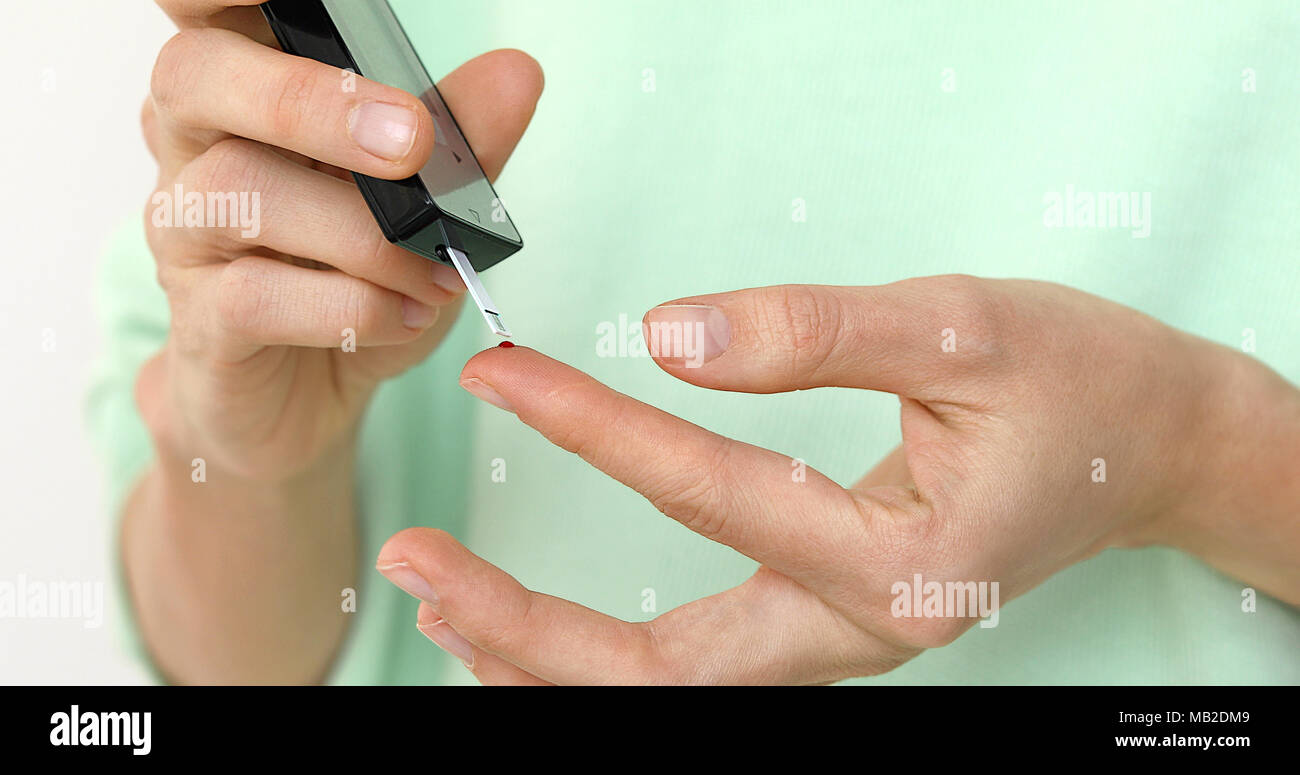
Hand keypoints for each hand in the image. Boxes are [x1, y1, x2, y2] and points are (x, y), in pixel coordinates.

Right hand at [137, 0, 542, 480]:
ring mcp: (186, 232)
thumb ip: (461, 140)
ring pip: (241, 193)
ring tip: (437, 273)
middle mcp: (196, 144)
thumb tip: (516, 73)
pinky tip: (403, 316)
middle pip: (198, 75)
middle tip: (408, 143)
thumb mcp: (423, 207)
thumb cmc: (354, 278)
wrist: (306, 395)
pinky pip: (254, 297)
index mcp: (248, 89)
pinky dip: (349, 306)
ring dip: (363, 236)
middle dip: (310, 103)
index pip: (205, 9)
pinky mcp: (199, 318)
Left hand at [378, 276, 1299, 683]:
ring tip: (443, 604)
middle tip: (418, 567)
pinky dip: (602, 659)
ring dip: (547, 657)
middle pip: (663, 671)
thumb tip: (668, 335)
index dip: (595, 429)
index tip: (505, 375)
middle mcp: (866, 633)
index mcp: (905, 565)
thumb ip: (816, 331)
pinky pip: (697, 669)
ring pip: (671, 689)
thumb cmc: (1075, 381)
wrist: (1150, 445)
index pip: (715, 495)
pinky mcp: (830, 625)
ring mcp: (844, 644)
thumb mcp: (961, 327)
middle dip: (525, 626)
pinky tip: (532, 629)